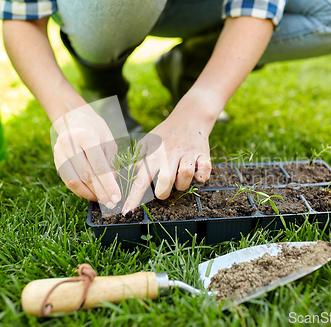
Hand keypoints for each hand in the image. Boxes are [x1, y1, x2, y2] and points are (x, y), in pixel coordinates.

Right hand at [52, 105, 120, 208]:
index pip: (98, 166)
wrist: (73, 117)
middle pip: (87, 176)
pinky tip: (91, 195)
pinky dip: (81, 190)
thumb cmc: (95, 128)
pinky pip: (68, 181)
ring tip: (103, 201)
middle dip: (101, 192)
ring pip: (75, 181)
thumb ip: (110, 161)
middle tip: (112, 204)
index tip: (117, 197)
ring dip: (90, 194)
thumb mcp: (108, 140)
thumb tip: (112, 183)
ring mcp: (60, 153)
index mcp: (86, 136)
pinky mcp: (56, 160)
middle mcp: (69, 144)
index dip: (108, 185)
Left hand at [122, 90, 219, 212]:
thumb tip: (128, 175)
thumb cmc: (166, 134)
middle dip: (164, 193)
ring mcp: (187, 155)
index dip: (134, 198)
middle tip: (164, 188)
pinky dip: (201, 176)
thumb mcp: (147, 143)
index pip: (140, 180)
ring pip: (185, 178)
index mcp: (154, 155)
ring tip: (180, 175)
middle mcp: (169, 155)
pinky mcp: (203, 155)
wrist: (189, 116)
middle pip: (165, 183)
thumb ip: (137, 159)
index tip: (126, 212)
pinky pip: (204, 173)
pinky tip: (197, 169)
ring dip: (183, 184)